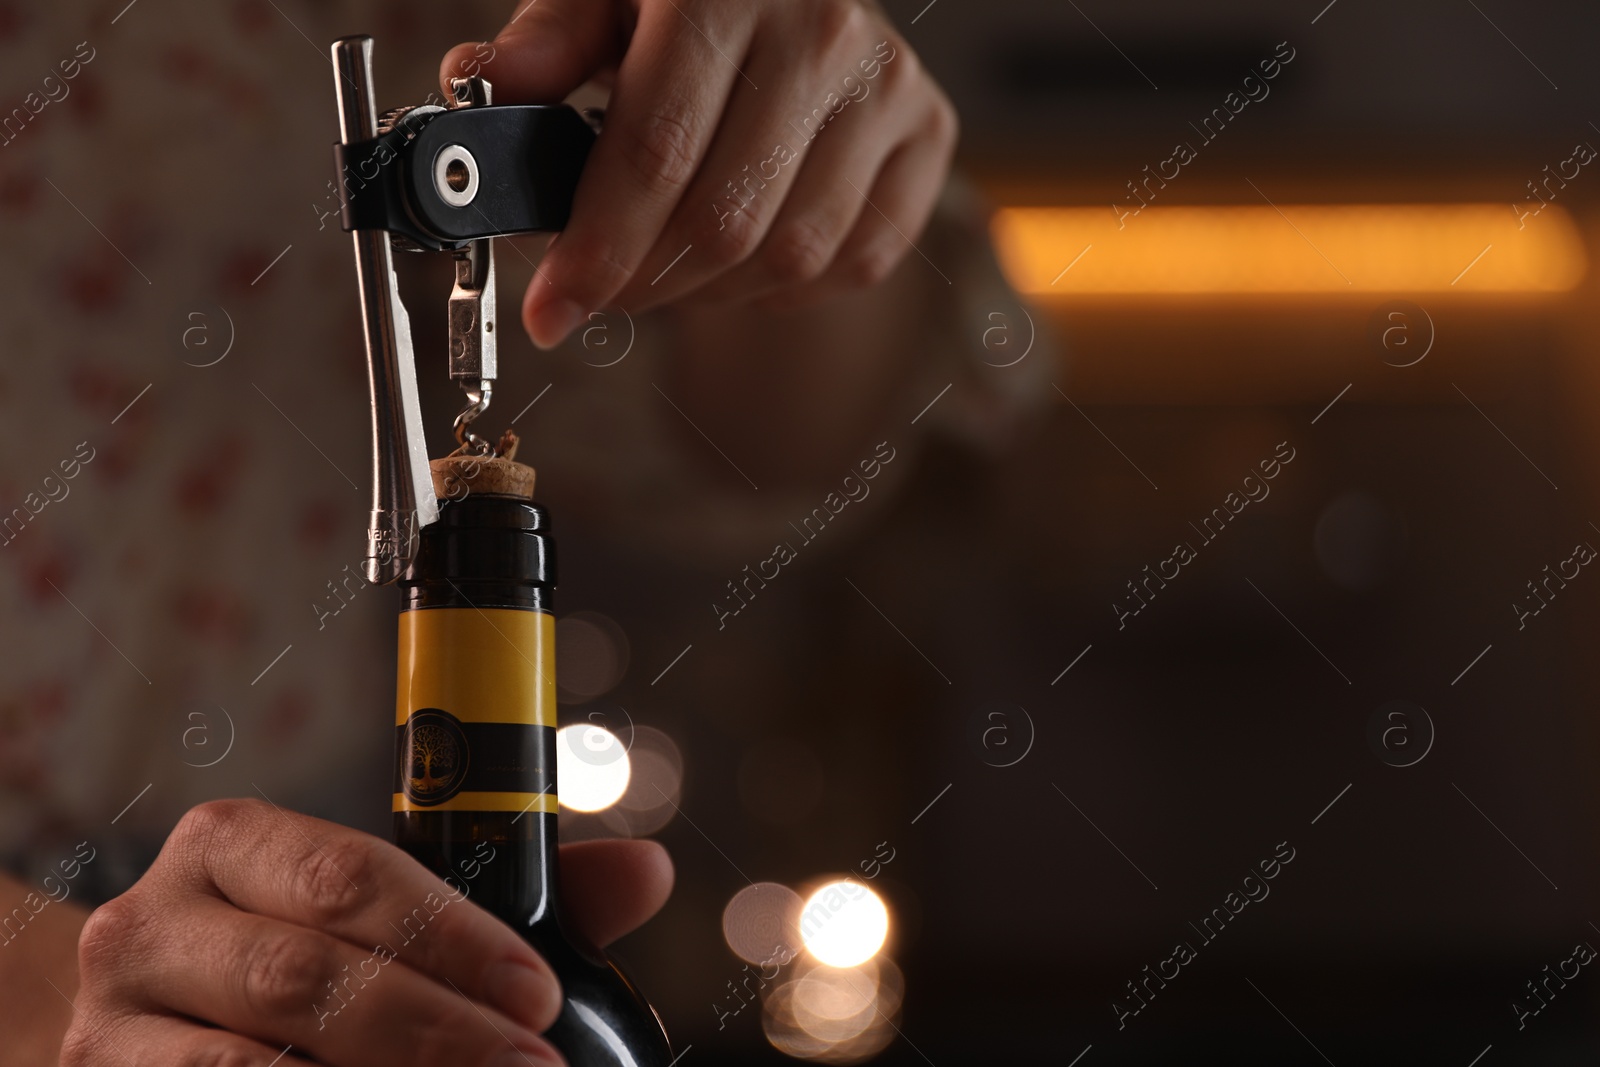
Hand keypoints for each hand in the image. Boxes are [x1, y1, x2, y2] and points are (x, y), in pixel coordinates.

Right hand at [60, 799, 671, 1065]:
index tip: (539, 995)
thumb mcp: (379, 907)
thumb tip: (647, 872)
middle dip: (432, 1031)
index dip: (452, 936)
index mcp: (233, 843)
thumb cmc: (291, 953)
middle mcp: (152, 923)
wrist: (145, 1024)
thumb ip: (504, 894)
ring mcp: (111, 1028)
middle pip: (300, 979)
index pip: (347, 875)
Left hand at [441, 0, 958, 346]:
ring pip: (791, 255)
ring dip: (710, 293)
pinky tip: (746, 256)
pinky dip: (788, 286)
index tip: (549, 312)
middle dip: (643, 284)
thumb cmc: (687, 4)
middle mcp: (822, 31)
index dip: (596, 250)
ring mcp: (888, 86)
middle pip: (725, 222)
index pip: (655, 152)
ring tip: (667, 267)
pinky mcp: (930, 134)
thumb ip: (545, 44)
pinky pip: (857, 261)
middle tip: (600, 293)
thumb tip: (479, 85)